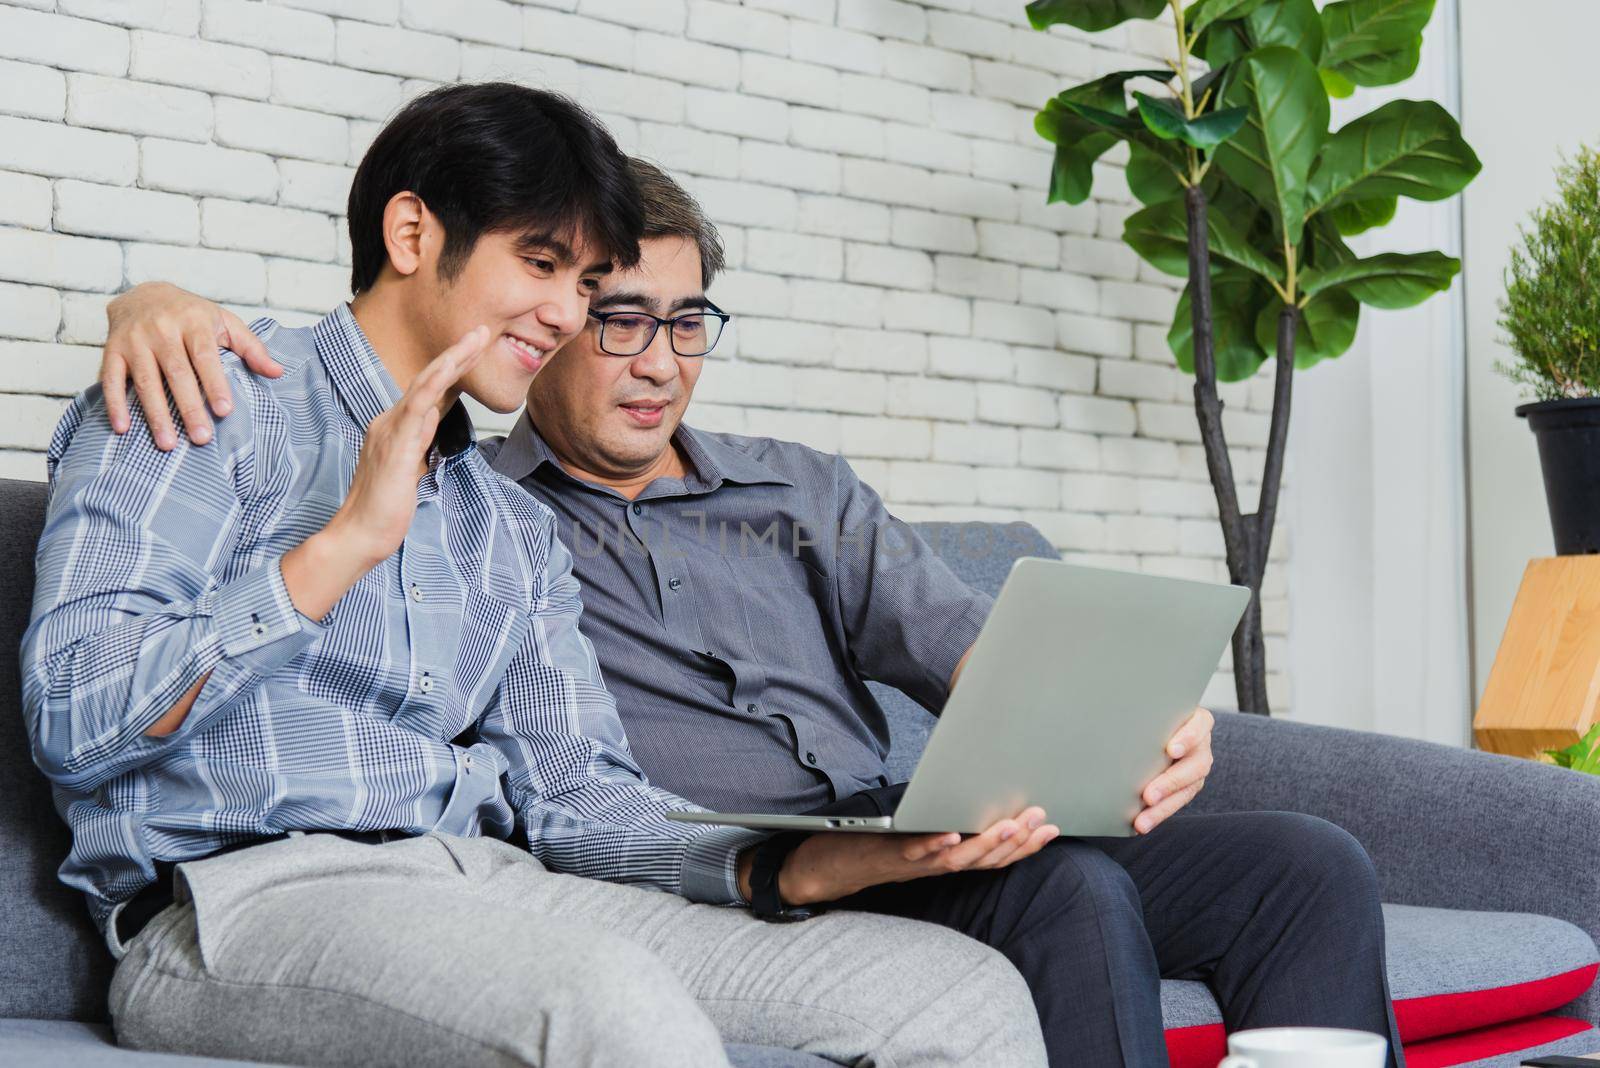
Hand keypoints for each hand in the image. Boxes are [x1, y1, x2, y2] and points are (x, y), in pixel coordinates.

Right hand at [101, 282, 283, 449]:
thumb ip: (251, 347)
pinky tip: (123, 428)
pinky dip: (115, 404)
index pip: (205, 357)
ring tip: (167, 443)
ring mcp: (134, 340)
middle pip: (177, 373)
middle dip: (189, 407)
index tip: (225, 411)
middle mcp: (161, 329)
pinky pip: (111, 378)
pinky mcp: (112, 349)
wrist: (143, 293)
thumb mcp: (224, 322)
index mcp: (193, 322)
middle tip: (201, 438)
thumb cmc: (192, 315)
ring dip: (156, 414)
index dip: (215, 384)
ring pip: (145, 381)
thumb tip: (277, 372)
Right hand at [325, 325, 488, 564]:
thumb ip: (418, 440)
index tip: (475, 349)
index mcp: (394, 427)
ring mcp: (390, 431)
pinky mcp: (395, 447)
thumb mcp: (409, 467)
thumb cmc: (385, 507)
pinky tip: (450, 369)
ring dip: (452, 360)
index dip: (452, 368)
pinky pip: (416, 409)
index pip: (429, 391)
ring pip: (424, 385)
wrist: (360, 534)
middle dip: (457, 353)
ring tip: (475, 340)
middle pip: (428, 379)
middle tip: (482, 331)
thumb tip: (431, 416)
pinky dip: (434, 385)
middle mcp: (389, 422)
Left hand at [760, 807, 1060, 905]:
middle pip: (981, 859)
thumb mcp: (911, 834)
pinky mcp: (883, 855)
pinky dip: (933, 845)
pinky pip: (912, 853)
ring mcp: (909, 862)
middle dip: (1015, 841)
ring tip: (1011, 825)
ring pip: (955, 858)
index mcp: (941, 858)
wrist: (819, 870)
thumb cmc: (867, 849)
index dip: (1023, 845)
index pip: (990, 855)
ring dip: (984, 844)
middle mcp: (931, 865)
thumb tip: (970, 796)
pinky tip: (950, 834)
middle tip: (1043, 820)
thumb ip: (940, 821)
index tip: (1052, 827)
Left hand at [1135, 706, 1213, 834]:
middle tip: (1148, 795)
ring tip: (1142, 820)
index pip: (1199, 725)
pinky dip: (1158, 814)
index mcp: (1197, 721)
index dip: (1187, 738)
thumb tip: (1103, 715)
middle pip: (1195, 765)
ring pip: (1186, 790)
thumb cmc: (1152, 714)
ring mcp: (1197, 766)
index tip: (1171, 750)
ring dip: (1163, 808)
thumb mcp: (1153, 710)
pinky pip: (1176, 803)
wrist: (1159, 726)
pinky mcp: (1188, 785)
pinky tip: (1142, 823)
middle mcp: (1201, 745)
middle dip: (1170, 782)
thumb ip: (1143, 713)